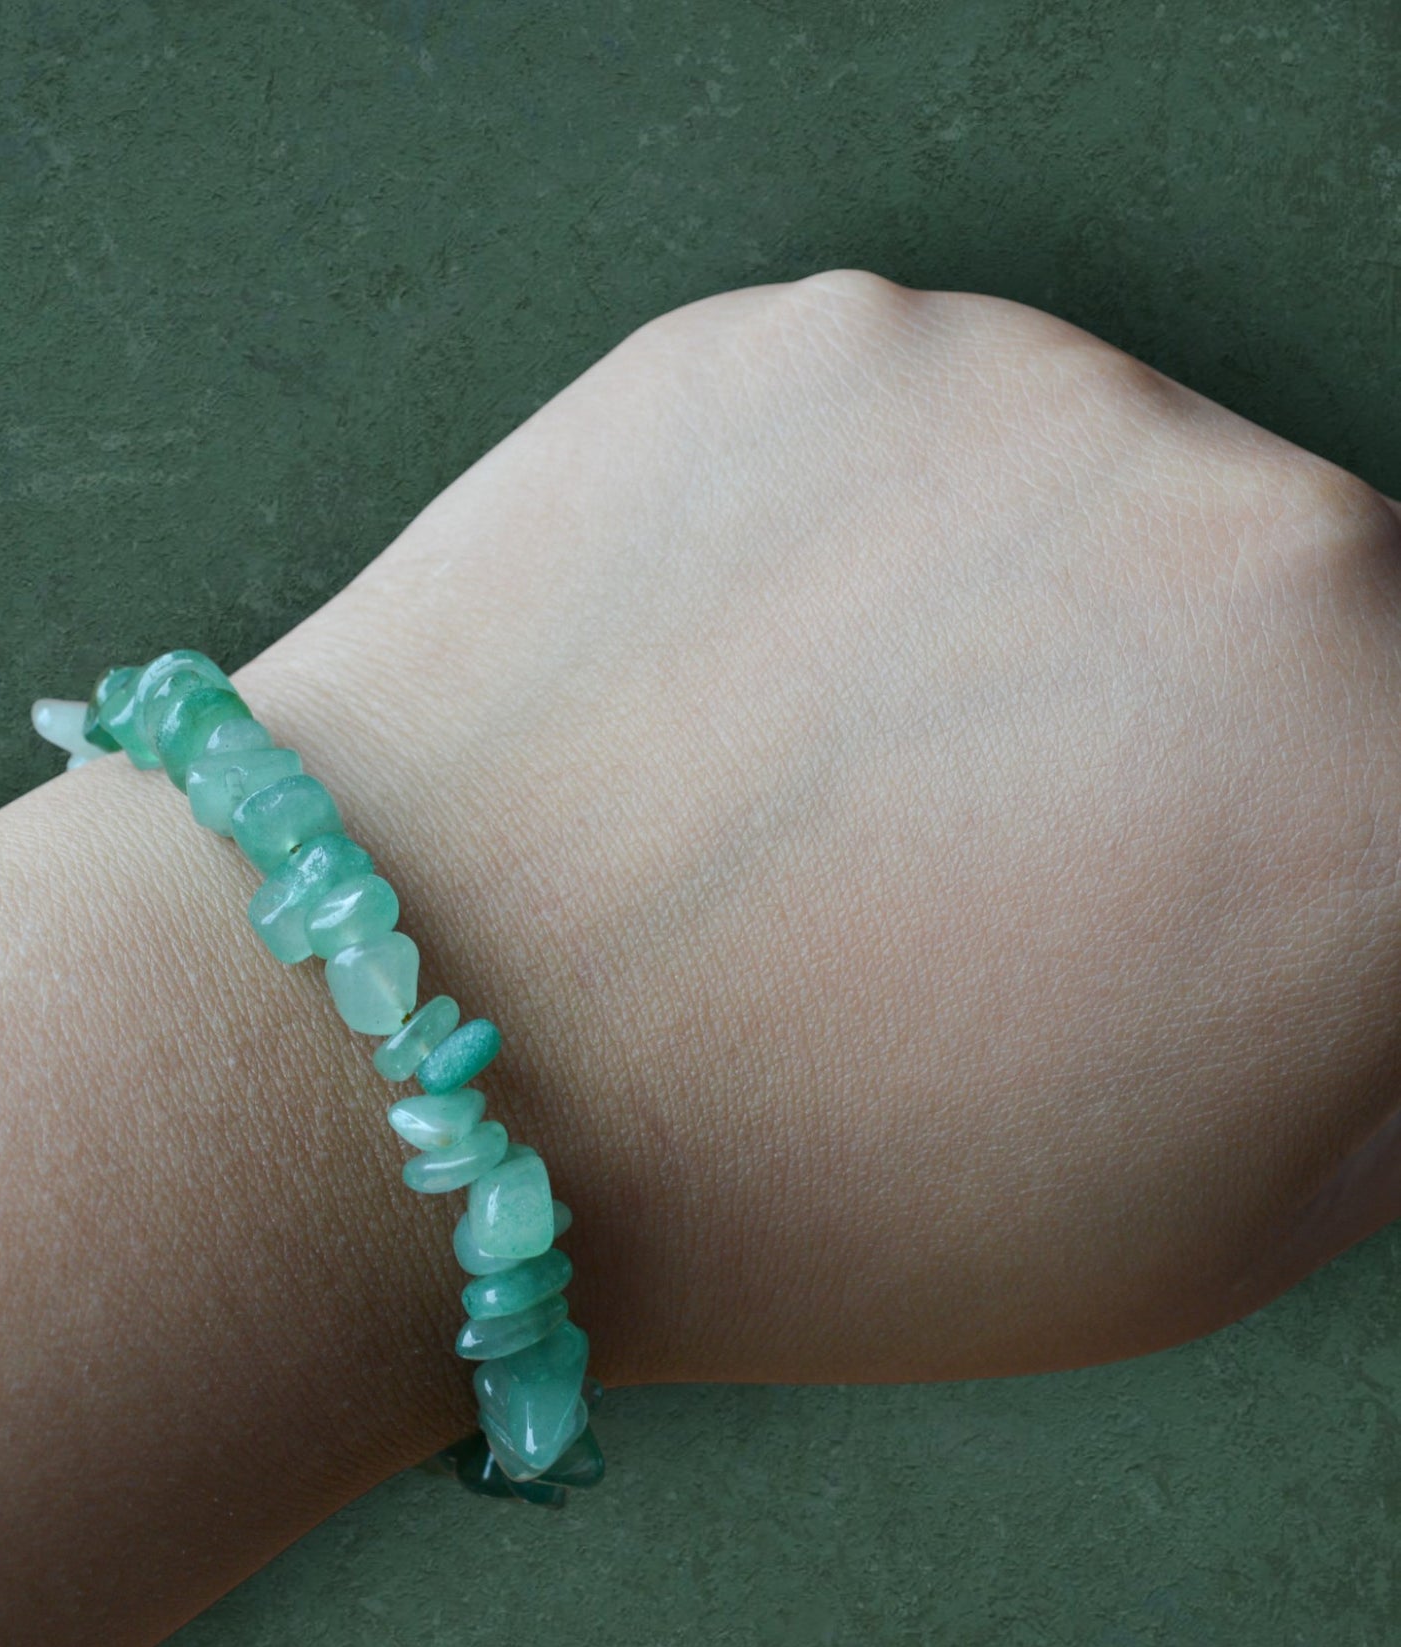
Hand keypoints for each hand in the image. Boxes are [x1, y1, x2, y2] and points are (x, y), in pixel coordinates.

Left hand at [236, 269, 1400, 1391]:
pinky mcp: (821, 338)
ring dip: (997, 604)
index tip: (1159, 867)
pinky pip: (897, 425)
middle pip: (1284, 596)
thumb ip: (1380, 1050)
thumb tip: (1371, 897)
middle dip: (1161, 709)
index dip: (1280, 823)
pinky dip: (830, 530)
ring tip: (799, 774)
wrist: (418, 1057)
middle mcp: (1274, 550)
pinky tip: (710, 675)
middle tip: (960, 843)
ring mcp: (1031, 402)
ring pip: (1087, 486)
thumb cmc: (793, 1195)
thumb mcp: (1191, 1231)